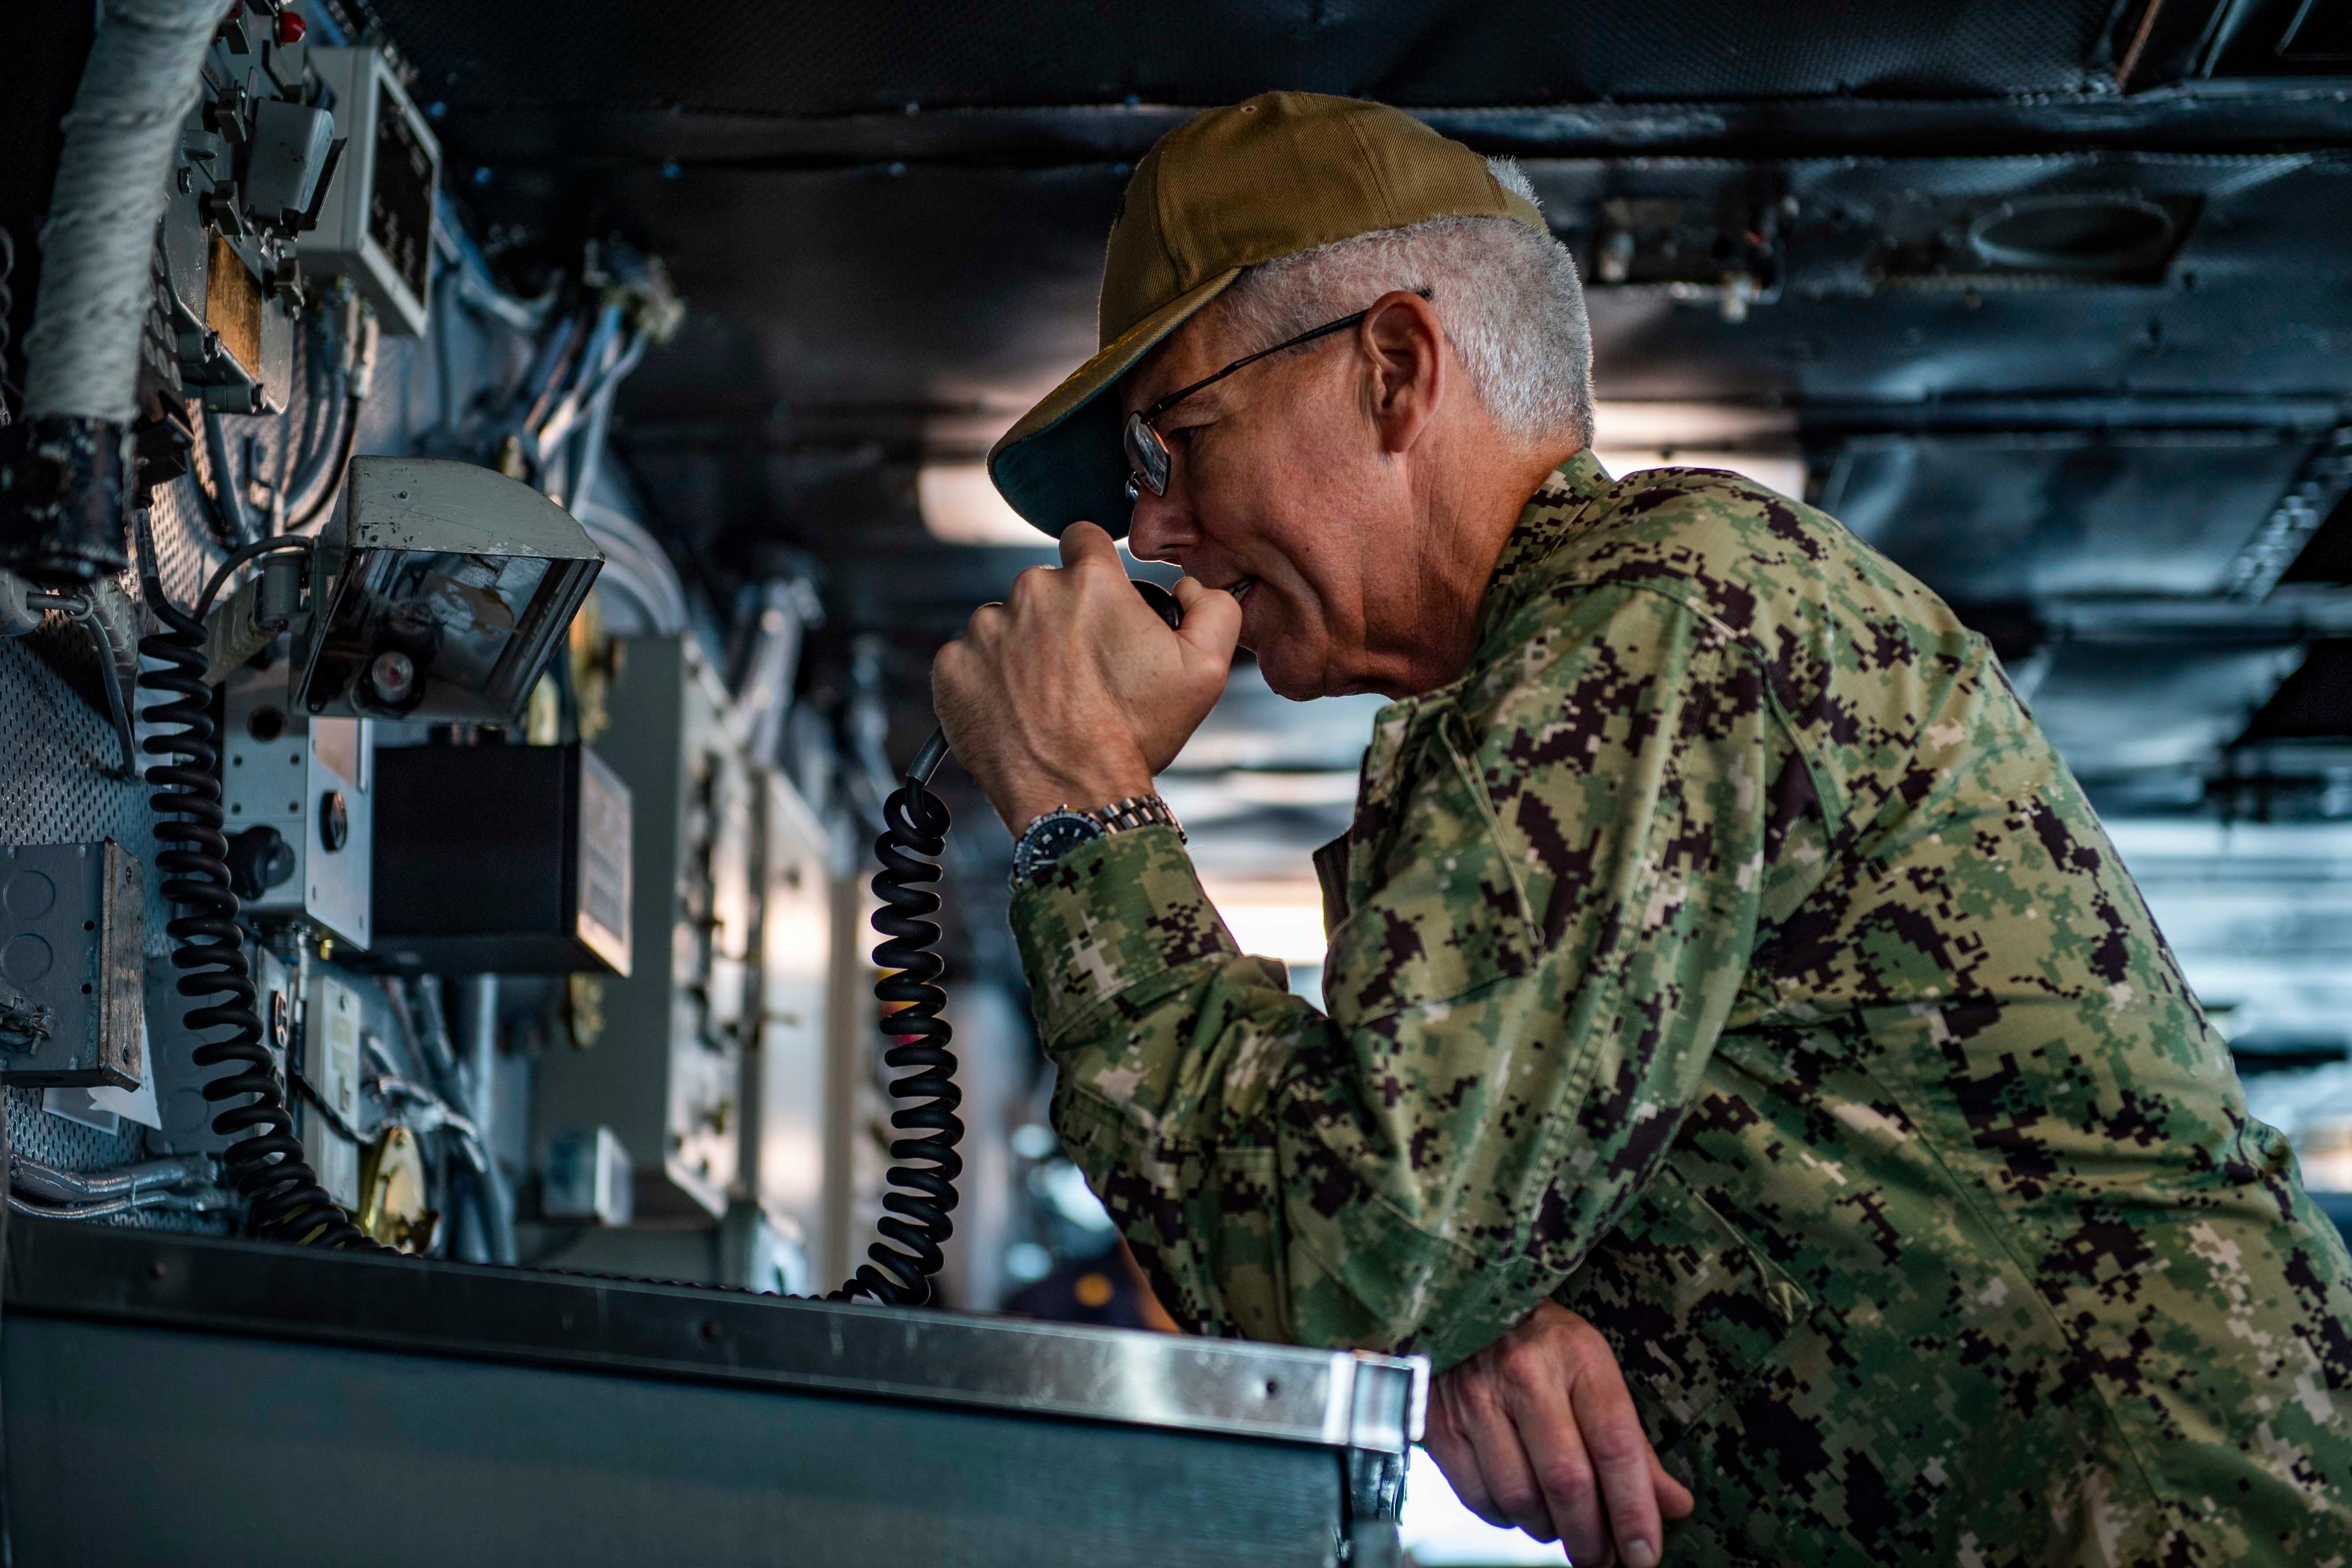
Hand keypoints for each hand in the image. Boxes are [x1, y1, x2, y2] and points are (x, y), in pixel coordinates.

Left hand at [932, 521, 1240, 831]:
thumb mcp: (1206, 669)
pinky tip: (1015, 710)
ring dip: (1022, 649)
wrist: (1076, 794)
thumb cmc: (1137, 733)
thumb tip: (1189, 587)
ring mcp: (985, 630)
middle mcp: (1030, 593)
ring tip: (1047, 696)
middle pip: (1044, 587)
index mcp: (1090, 581)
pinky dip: (987, 680)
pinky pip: (970, 660)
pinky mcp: (952, 668)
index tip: (1098, 600)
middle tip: (1081, 668)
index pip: (1084, 537)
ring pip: (1005, 624)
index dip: (1095, 564)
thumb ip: (1213, 607)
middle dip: (1061, 617)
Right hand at [1425, 1300, 1693, 1565]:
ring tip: (1562, 1526)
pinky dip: (1506, 1517)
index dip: (1634, 1510)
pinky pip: (1479, 1498)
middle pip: (1567, 1481)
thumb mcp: (1594, 1372)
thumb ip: (1632, 1442)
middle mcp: (1524, 1375)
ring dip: (1549, 1530)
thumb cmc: (1542, 1344)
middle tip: (1605, 1562)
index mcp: (1577, 1356)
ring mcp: (1476, 1399)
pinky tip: (1520, 1504)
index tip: (1647, 1554)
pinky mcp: (1439, 1424)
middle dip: (1592, 1538)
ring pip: (1520, 1498)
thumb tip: (1673, 1506)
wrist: (1461, 1303)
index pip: (1615, 1446)